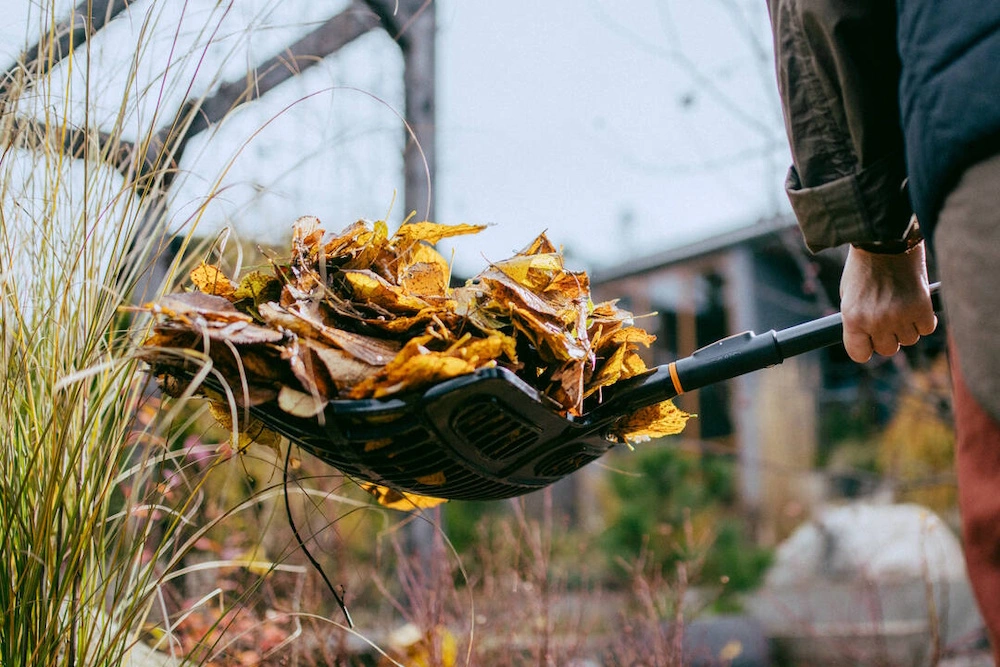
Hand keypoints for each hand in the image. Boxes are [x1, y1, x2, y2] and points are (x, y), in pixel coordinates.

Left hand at [839, 243, 936, 362]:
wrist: (885, 239)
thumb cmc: (864, 266)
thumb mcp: (849, 295)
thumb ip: (857, 320)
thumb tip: (866, 340)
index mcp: (853, 318)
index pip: (860, 354)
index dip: (866, 347)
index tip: (870, 339)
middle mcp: (875, 320)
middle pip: (887, 349)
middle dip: (888, 336)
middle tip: (888, 317)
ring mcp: (899, 315)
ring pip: (909, 340)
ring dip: (907, 326)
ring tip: (900, 304)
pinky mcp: (921, 307)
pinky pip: (927, 328)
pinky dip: (924, 319)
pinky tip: (916, 303)